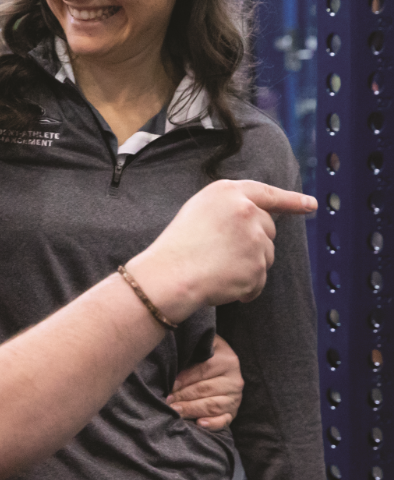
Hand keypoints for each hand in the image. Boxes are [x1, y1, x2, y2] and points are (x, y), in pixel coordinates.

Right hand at [127, 180, 315, 323]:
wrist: (169, 275)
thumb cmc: (177, 246)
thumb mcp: (200, 211)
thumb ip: (231, 208)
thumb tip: (263, 218)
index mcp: (228, 192)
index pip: (267, 193)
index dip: (292, 200)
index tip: (310, 205)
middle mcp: (246, 210)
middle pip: (268, 228)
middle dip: (254, 243)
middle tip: (222, 254)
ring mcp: (254, 238)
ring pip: (266, 255)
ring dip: (249, 267)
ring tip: (218, 269)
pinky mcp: (258, 266)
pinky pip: (259, 281)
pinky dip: (245, 288)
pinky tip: (224, 285)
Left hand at [167, 336, 241, 429]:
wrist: (222, 363)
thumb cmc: (206, 353)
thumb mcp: (202, 345)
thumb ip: (191, 350)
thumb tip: (172, 360)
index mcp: (228, 360)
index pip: (203, 371)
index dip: (185, 379)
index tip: (169, 385)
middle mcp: (235, 381)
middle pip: (206, 390)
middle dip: (184, 396)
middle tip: (168, 401)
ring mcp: (236, 398)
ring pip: (213, 406)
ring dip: (192, 409)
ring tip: (176, 411)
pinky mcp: (233, 412)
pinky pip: (224, 421)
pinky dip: (213, 424)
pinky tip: (199, 423)